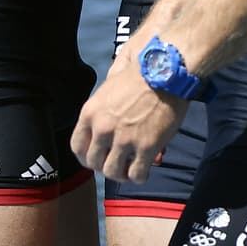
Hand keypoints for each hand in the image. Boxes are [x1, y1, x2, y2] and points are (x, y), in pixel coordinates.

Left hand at [70, 57, 185, 182]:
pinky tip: (146, 167)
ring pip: (113, 172)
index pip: (77, 146)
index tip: (97, 156)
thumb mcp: (112, 81)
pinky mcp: (147, 146)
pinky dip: (140, 176)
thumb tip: (106, 113)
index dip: (87, 156)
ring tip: (131, 169)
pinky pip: (137, 174)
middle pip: (94, 162)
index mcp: (91, 112)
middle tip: (117, 162)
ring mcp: (124, 139)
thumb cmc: (143, 70)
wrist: (169, 70)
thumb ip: (105, 101)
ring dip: (121, 174)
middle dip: (104, 165)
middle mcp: (103, 128)